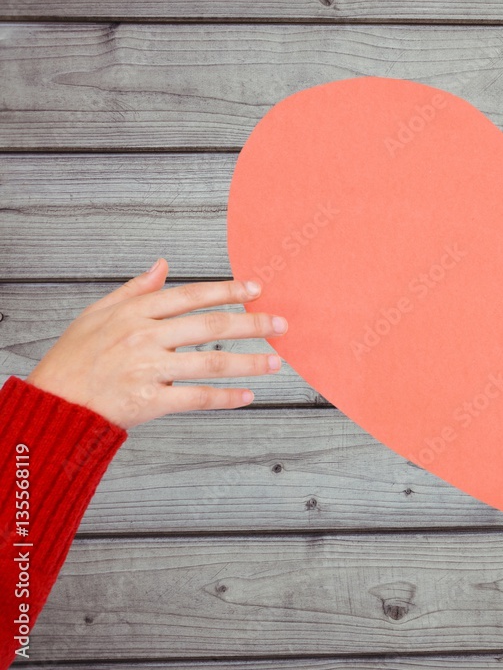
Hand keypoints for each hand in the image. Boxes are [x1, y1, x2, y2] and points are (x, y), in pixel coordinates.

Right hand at [26, 259, 287, 428]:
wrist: (54, 403)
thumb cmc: (74, 359)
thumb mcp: (97, 314)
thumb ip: (134, 290)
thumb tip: (163, 265)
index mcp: (135, 312)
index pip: (192, 295)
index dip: (227, 290)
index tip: (256, 288)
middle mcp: (145, 337)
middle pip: (211, 326)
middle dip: (252, 323)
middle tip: (280, 324)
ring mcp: (148, 369)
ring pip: (211, 361)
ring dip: (249, 362)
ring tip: (275, 362)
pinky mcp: (150, 401)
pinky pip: (198, 397)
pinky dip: (226, 397)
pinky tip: (248, 396)